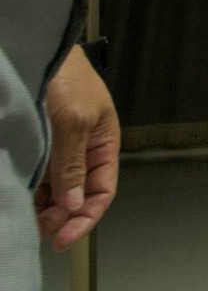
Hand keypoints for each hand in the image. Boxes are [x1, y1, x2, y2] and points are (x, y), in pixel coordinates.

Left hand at [34, 46, 118, 250]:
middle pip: (77, 195)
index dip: (85, 218)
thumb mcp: (73, 121)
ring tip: (27, 218)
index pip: (101, 191)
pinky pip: (37, 176)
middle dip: (60, 216)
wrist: (38, 51)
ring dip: (42, 207)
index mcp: (104, 144)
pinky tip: (20, 196)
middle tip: (38, 230)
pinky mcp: (39, 144)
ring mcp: (59, 148)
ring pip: (55, 189)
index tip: (63, 239)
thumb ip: (73, 163)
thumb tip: (76, 203)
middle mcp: (83, 150)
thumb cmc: (66, 77)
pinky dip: (30, 191)